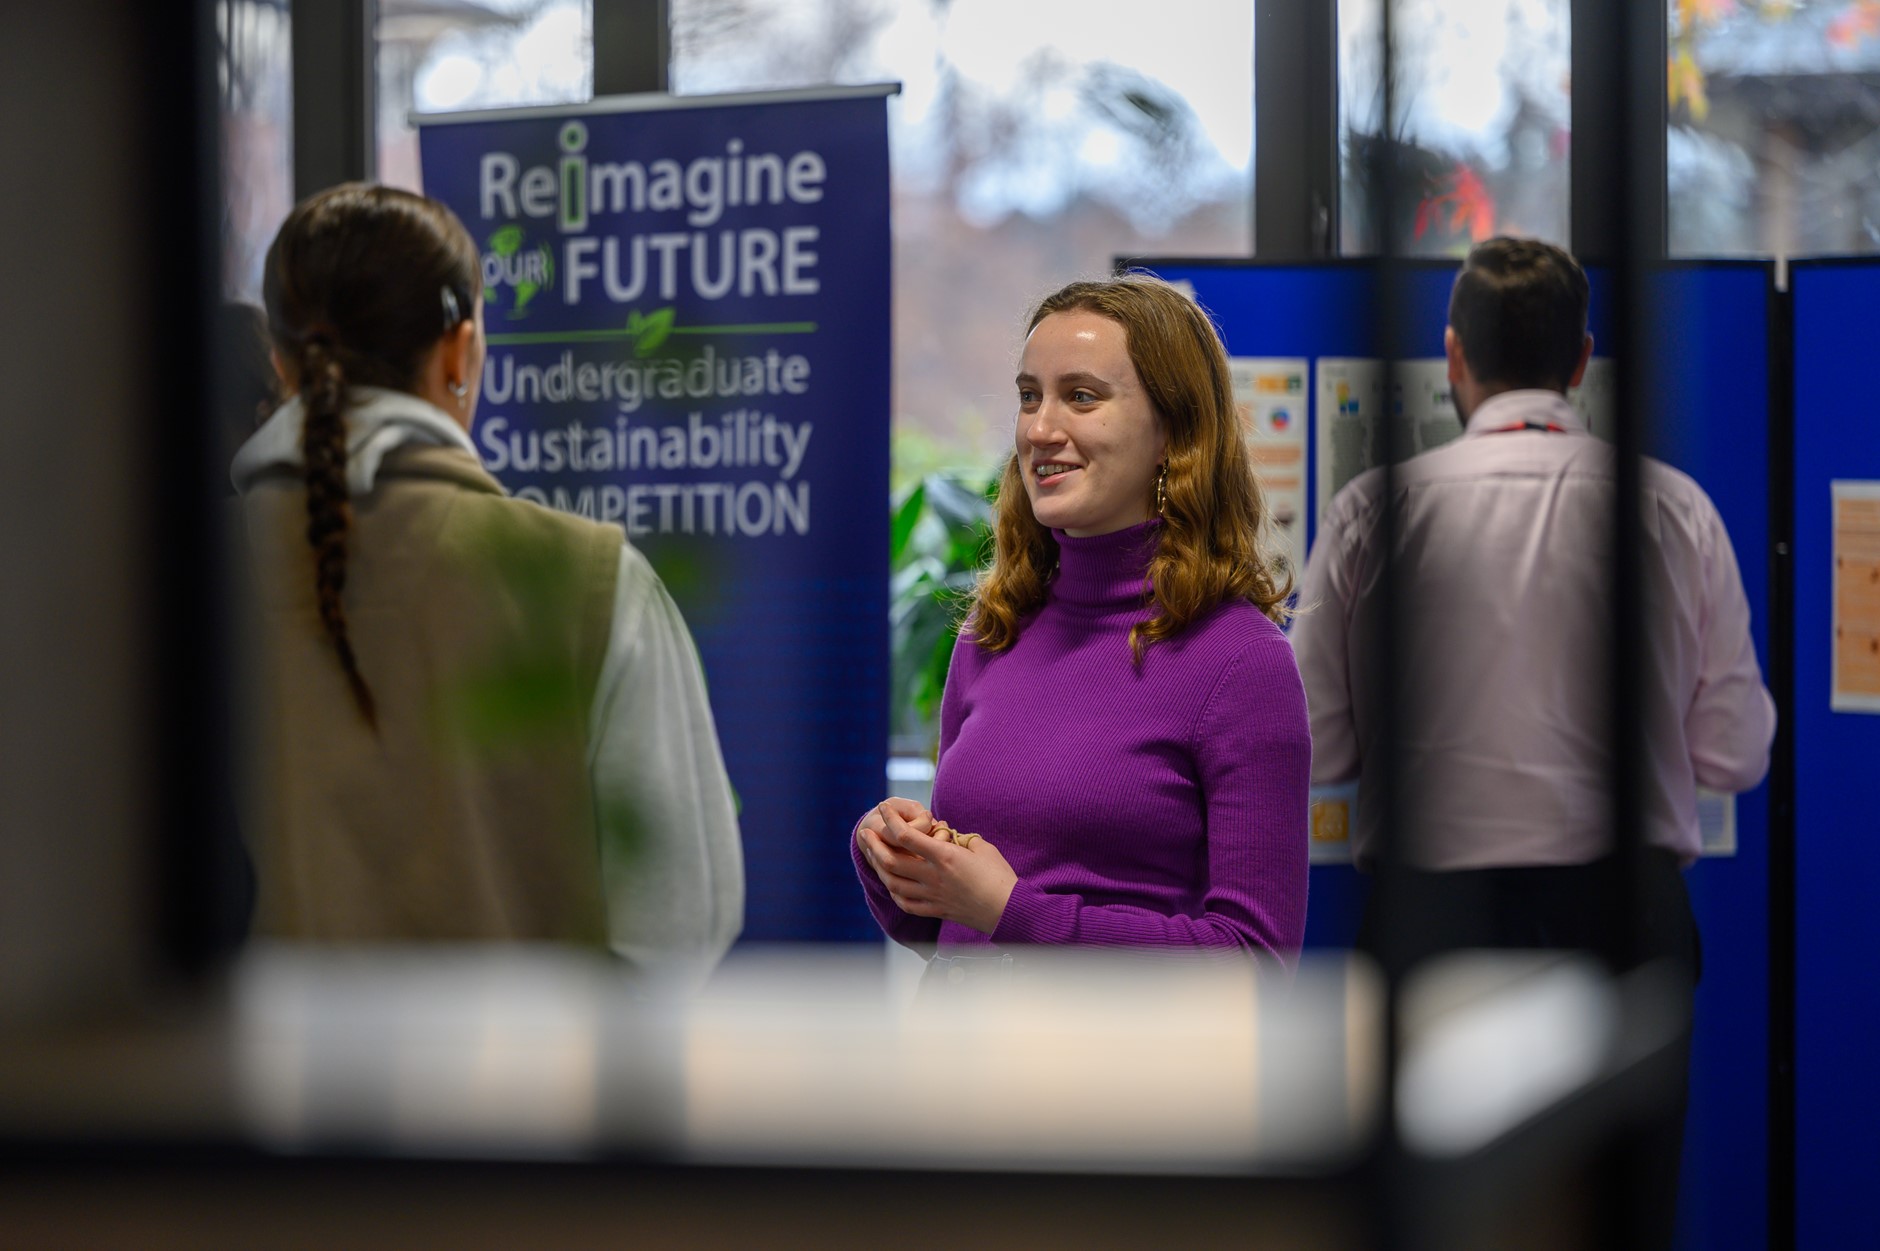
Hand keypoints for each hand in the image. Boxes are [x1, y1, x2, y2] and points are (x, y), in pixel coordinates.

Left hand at [866, 803, 1017, 935]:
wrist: (1009, 910)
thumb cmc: (1000, 876)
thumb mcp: (982, 847)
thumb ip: (961, 839)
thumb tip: (949, 835)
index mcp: (944, 856)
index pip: (906, 835)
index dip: (890, 819)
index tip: (882, 808)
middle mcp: (933, 876)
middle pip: (891, 861)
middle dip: (874, 844)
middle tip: (865, 833)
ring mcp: (932, 896)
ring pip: (893, 883)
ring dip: (878, 867)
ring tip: (874, 856)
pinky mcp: (936, 910)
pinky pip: (906, 903)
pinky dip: (894, 892)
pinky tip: (891, 883)